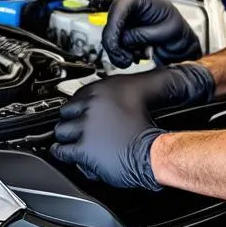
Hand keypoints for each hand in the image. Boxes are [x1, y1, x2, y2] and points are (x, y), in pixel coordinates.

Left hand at [50, 65, 214, 189]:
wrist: (156, 153)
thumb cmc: (151, 128)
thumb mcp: (145, 94)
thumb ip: (145, 82)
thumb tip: (163, 71)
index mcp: (103, 90)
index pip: (77, 96)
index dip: (79, 107)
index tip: (81, 113)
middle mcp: (92, 106)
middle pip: (67, 112)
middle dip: (72, 121)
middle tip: (79, 129)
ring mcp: (86, 128)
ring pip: (62, 132)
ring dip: (67, 138)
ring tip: (74, 141)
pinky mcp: (84, 149)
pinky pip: (62, 151)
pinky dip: (65, 154)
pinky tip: (69, 155)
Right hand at [102, 0, 202, 68]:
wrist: (181, 45)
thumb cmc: (179, 32)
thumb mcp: (167, 31)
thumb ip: (144, 34)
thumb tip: (125, 39)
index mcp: (142, 1)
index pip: (121, 5)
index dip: (115, 24)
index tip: (116, 43)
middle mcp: (129, 11)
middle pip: (110, 24)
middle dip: (115, 45)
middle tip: (126, 59)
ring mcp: (125, 24)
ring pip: (111, 39)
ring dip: (121, 52)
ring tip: (137, 57)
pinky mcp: (123, 37)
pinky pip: (115, 48)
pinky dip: (123, 55)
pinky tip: (135, 56)